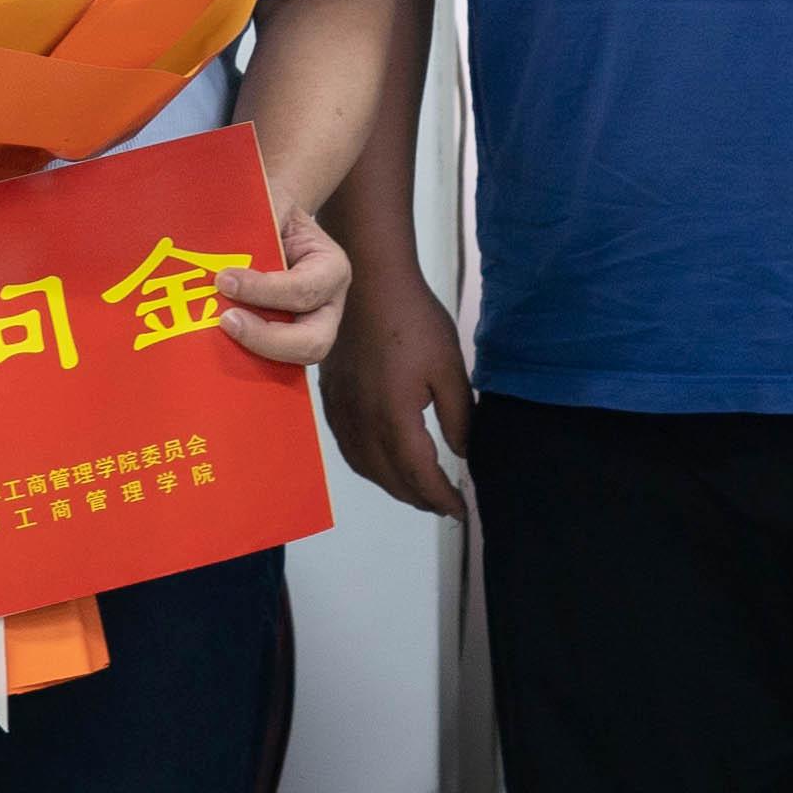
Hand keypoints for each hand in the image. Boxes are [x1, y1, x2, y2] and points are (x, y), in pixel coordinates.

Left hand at [220, 198, 348, 369]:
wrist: (274, 219)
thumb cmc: (272, 210)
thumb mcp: (270, 204)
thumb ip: (256, 221)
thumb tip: (221, 252)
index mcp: (330, 267)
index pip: (304, 290)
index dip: (264, 291)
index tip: (224, 278)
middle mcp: (328, 305)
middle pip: (313, 342)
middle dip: (267, 339)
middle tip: (225, 321)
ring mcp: (309, 328)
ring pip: (293, 361)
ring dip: (255, 352)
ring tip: (218, 334)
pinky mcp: (286, 342)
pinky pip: (272, 363)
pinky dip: (246, 361)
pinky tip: (215, 349)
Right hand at [318, 262, 470, 518]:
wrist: (366, 283)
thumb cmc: (414, 321)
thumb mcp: (449, 367)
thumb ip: (457, 417)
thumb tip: (461, 454)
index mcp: (394, 418)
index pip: (419, 475)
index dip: (440, 497)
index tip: (460, 509)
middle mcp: (362, 424)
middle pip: (390, 479)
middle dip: (419, 497)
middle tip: (444, 503)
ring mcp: (342, 412)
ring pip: (365, 468)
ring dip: (392, 485)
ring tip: (418, 489)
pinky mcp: (331, 399)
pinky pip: (348, 448)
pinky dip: (369, 467)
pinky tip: (384, 461)